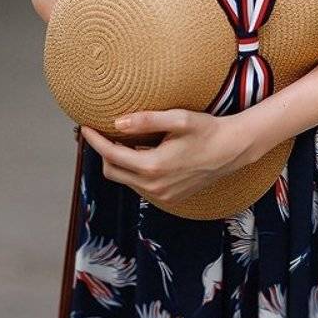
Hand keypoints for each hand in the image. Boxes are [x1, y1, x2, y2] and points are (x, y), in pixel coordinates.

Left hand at [81, 109, 251, 205]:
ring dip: (120, 162)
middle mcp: (154, 187)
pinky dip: (135, 170)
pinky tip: (143, 153)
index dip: (95, 141)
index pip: (111, 155)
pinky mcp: (169, 197)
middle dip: (103, 153)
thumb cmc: (207, 130)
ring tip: (124, 141)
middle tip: (101, 133)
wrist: (232, 150)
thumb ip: (147, 120)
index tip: (85, 127)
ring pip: (126, 180)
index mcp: (153, 167)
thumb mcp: (178, 119)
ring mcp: (162, 196)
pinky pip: (141, 186)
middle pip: (112, 172)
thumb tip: (117, 122)